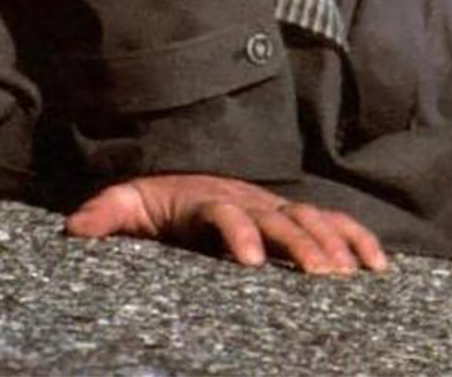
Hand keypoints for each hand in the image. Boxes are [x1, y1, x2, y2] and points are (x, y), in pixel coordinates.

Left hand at [65, 173, 387, 274]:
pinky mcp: (293, 214)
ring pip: (310, 220)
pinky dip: (356, 238)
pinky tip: (376, 265)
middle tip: (319, 276)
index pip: (224, 213)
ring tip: (350, 276)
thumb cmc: (156, 199)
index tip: (250, 260)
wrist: (183, 175)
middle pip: (277, 219)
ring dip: (333, 244)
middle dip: (300, 245)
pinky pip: (332, 221)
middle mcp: (245, 199)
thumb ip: (105, 214)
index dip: (238, 232)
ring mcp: (273, 206)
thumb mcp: (127, 202)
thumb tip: (75, 228)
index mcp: (204, 199)